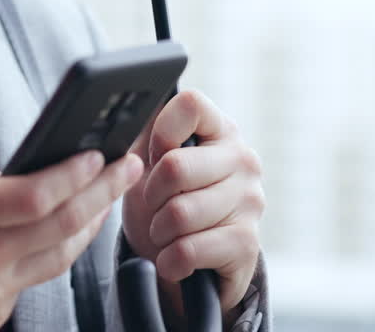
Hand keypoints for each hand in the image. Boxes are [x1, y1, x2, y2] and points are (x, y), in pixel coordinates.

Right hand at [0, 149, 142, 331]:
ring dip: (92, 223)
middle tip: (128, 168)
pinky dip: (59, 250)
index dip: (73, 175)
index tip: (98, 155)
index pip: (33, 196)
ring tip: (109, 196)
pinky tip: (71, 229)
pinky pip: (38, 277)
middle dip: (103, 193)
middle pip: (60, 225)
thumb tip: (8, 170)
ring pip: (61, 255)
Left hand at [121, 89, 264, 311]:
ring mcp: (251, 200)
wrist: (189, 268)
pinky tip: (173, 259)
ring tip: (165, 233)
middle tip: (154, 206)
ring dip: (159, 231)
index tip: (154, 156)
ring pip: (180, 213)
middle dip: (150, 194)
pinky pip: (189, 249)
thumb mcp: (147, 165)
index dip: (161, 132)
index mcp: (219, 131)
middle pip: (175, 166)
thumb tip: (123, 112)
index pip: (190, 105)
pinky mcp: (247, 243)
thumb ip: (142, 134)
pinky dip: (169, 260)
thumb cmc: (165, 205)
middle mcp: (242, 159)